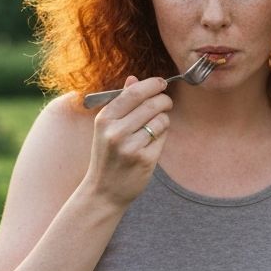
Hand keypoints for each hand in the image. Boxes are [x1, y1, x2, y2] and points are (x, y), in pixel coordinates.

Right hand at [85, 77, 172, 206]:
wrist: (103, 191)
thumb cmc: (107, 157)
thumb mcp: (106, 128)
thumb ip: (121, 103)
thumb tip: (134, 79)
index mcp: (104, 119)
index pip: (133, 93)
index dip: (152, 85)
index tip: (161, 83)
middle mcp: (116, 131)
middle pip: (151, 104)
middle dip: (164, 100)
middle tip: (166, 102)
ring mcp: (130, 146)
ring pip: (160, 120)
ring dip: (164, 119)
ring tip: (156, 126)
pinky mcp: (144, 159)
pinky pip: (162, 138)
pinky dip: (161, 136)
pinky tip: (152, 142)